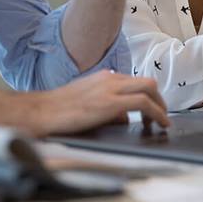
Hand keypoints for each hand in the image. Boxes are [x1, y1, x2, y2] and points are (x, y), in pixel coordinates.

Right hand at [39, 70, 169, 134]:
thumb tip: (124, 118)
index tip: (152, 108)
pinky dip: (157, 114)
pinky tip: (160, 124)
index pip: (135, 82)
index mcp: (104, 77)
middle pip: (148, 82)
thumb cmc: (58, 111)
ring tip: (162, 122)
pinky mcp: (110, 103)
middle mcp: (110, 78)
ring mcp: (110, 88)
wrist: (40, 112)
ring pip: (149, 88)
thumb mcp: (87, 101)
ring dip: (160, 106)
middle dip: (160, 99)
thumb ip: (107, 105)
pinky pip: (144, 103)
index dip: (148, 95)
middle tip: (161, 115)